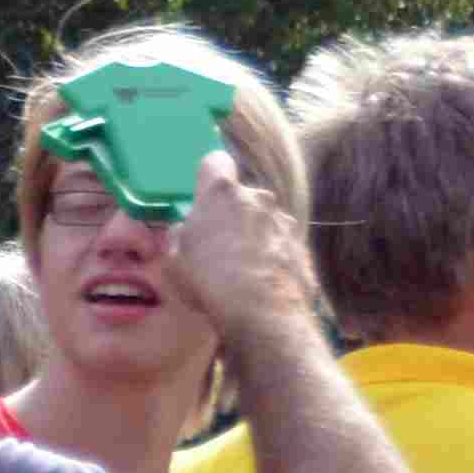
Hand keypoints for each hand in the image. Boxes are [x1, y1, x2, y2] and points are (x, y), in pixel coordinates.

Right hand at [155, 151, 312, 341]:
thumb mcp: (172, 260)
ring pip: (263, 220)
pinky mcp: (300, 245)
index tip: (202, 194)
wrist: (261, 311)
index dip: (208, 175)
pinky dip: (271, 257)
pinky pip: (280, 245)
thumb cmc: (208, 280)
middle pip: (242, 196)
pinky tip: (260, 283)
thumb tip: (184, 230)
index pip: (215, 161)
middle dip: (231, 214)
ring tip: (240, 270)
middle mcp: (257, 197)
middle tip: (216, 245)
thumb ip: (178, 236)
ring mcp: (283, 220)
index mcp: (221, 193)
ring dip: (253, 236)